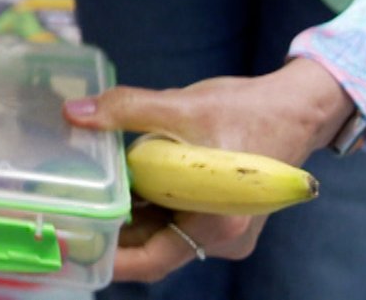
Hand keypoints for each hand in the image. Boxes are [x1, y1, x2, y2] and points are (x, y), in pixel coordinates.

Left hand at [65, 58, 354, 283]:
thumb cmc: (246, 110)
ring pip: (166, 231)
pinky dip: (152, 205)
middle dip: (114, 234)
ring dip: (132, 216)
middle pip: (156, 246)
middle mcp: (225, 236)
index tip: (75, 248)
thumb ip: (127, 109)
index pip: (154, 258)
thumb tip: (75, 113)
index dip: (112, 258)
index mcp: (219, 221)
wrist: (296, 108)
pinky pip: (180, 218)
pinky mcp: (224, 214)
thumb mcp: (182, 106)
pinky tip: (124, 185)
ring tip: (87, 198)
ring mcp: (226, 228)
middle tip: (70, 218)